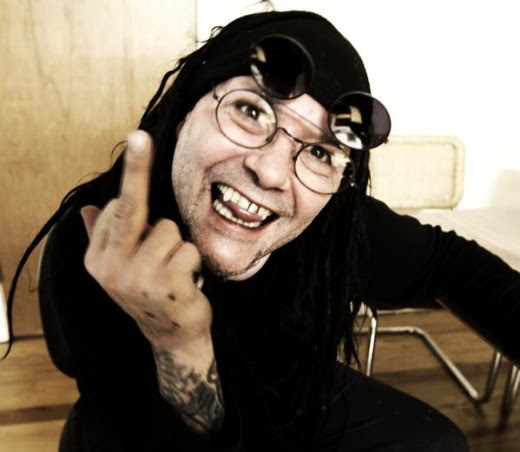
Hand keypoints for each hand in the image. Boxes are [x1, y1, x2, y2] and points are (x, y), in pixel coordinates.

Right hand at [80, 130, 211, 348]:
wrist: (171, 336)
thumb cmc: (150, 293)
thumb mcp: (121, 268)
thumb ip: (103, 237)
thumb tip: (85, 209)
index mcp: (98, 259)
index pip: (116, 209)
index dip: (135, 184)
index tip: (139, 142)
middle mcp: (112, 268)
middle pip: (129, 208)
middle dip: (135, 169)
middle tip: (141, 135)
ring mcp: (138, 279)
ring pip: (170, 231)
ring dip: (178, 247)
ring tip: (174, 270)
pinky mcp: (167, 286)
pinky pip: (189, 250)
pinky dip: (193, 262)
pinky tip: (186, 282)